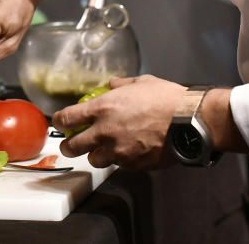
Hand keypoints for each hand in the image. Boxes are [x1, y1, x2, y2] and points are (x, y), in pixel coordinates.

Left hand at [53, 75, 186, 170]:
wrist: (188, 121)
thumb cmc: (165, 97)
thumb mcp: (140, 83)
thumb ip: (120, 85)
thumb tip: (111, 85)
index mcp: (103, 108)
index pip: (68, 118)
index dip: (59, 121)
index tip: (60, 122)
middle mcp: (105, 132)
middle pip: (74, 146)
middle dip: (69, 145)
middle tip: (71, 144)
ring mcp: (118, 152)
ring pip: (94, 160)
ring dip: (95, 155)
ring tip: (102, 149)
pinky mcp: (133, 165)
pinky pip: (118, 166)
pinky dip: (118, 160)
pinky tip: (127, 152)